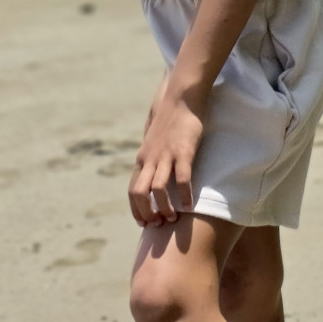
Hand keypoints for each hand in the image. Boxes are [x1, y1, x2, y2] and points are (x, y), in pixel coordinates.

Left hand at [128, 77, 204, 226]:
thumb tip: (151, 171)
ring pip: (157, 189)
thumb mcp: (153, 140)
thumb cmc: (170, 118)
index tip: (144, 223)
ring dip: (163, 208)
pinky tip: (190, 205)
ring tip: (173, 218)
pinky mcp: (183, 151)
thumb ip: (151, 156)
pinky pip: (181, 179)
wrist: (180, 97)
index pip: (132, 190)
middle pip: (140, 193)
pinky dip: (184, 195)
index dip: (136, 209)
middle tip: (158, 224)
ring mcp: (166, 155)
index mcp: (142, 157)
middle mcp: (150, 158)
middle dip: (147, 213)